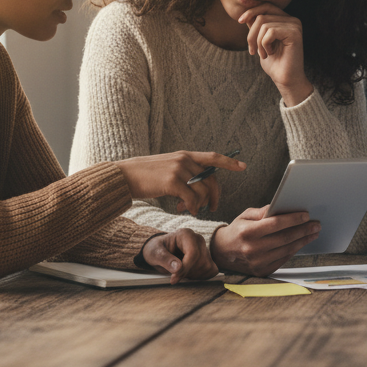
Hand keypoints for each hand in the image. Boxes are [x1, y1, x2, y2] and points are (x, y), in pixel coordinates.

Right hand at [114, 150, 245, 214]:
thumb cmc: (145, 176)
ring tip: (189, 210)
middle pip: (210, 179)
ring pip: (202, 191)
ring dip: (199, 204)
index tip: (243, 166)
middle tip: (211, 208)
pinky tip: (184, 210)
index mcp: (185, 155)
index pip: (213, 157)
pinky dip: (190, 207)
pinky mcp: (171, 181)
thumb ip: (184, 173)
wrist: (124, 176)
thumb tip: (197, 189)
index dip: (229, 162)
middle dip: (214, 196)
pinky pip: (190, 198)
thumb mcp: (167, 168)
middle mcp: (184, 159)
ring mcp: (178, 169)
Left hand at [141, 228, 218, 283]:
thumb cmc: (156, 249)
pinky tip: (189, 274)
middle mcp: (197, 239)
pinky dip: (201, 276)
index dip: (185, 268)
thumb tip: (178, 268)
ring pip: (207, 266)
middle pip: (201, 261)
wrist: (160, 250)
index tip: (173, 278)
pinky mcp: (207, 257)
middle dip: (187, 273)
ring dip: (193, 275)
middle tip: (174, 276)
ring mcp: (204, 248)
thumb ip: (165, 259)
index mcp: (185, 234)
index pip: (193, 253)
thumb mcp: (155, 253)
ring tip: (180, 273)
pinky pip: (212, 270)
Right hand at [210, 205, 320, 275]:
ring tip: (312, 233)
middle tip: (315, 225)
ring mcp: (257, 262)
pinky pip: (283, 259)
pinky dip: (294, 250)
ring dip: (302, 241)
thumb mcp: (245, 216)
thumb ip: (263, 212)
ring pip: (286, 250)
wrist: (222, 252)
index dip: (292, 219)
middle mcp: (252, 249)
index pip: (275, 224)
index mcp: (247, 232)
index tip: (306, 215)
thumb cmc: (236, 231)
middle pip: (284, 238)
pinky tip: (301, 243)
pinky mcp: (261, 271)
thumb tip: (280, 206)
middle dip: (303, 230)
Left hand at [238, 3, 312, 105]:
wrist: (285, 79)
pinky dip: (265, 44)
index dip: (251, 11)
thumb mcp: (260, 41)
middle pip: (262, 14)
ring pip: (264, 23)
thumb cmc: (274, 63)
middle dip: (252, 33)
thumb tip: (246, 13)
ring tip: (263, 54)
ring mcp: (295, 25)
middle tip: (252, 50)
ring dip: (258, 42)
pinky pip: (270, 31)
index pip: (266, 6)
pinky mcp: (294, 33)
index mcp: (285, 19)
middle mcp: (292, 20)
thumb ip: (256, 26)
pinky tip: (270, 53)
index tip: (240, 21)